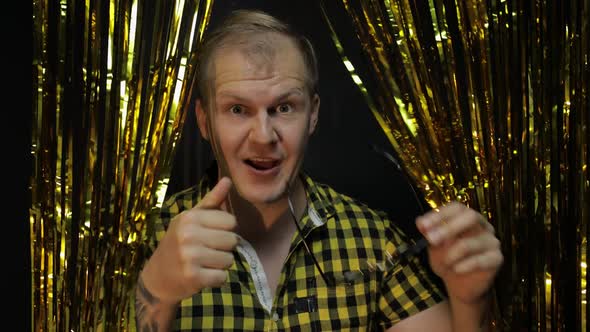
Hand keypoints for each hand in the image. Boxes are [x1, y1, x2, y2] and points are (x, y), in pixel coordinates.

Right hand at [140, 177, 238, 303]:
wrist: (157, 277)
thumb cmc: (179, 243)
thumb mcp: (191, 219)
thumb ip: (212, 200)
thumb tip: (228, 179)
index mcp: (190, 218)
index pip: (231, 221)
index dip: (224, 230)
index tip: (209, 235)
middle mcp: (189, 235)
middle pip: (232, 240)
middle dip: (224, 248)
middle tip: (206, 251)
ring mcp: (190, 256)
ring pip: (229, 260)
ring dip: (220, 264)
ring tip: (203, 263)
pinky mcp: (193, 277)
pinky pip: (223, 277)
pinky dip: (216, 279)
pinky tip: (202, 276)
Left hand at [416, 202, 502, 304]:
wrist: (459, 284)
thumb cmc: (447, 259)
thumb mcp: (434, 246)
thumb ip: (429, 233)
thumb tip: (420, 222)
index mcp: (466, 218)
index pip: (456, 207)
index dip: (439, 214)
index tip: (423, 225)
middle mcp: (482, 225)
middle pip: (470, 216)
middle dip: (448, 228)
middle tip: (431, 240)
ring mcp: (492, 241)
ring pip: (471, 242)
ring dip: (452, 254)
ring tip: (444, 263)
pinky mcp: (497, 258)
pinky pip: (480, 260)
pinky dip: (464, 266)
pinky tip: (456, 270)